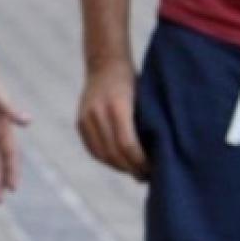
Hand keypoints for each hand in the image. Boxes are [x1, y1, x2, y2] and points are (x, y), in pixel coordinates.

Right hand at [77, 59, 148, 179]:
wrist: (105, 63)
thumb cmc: (134, 81)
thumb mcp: (144, 99)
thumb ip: (147, 124)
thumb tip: (159, 154)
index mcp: (118, 106)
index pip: (128, 145)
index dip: (141, 162)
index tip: (154, 170)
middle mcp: (98, 113)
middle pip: (114, 153)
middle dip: (131, 168)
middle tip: (147, 177)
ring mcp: (86, 118)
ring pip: (102, 154)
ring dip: (119, 167)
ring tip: (135, 173)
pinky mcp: (80, 123)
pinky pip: (93, 149)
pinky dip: (106, 160)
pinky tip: (120, 164)